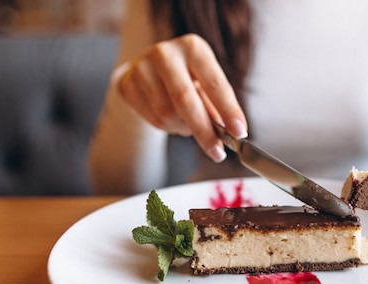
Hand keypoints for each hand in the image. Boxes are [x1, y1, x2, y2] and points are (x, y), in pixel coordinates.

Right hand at [116, 34, 247, 161]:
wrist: (147, 71)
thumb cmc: (187, 78)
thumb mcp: (205, 84)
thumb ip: (216, 107)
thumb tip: (231, 133)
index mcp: (193, 48)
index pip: (214, 83)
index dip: (228, 110)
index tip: (239, 132)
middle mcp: (166, 53)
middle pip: (186, 100)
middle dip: (205, 131)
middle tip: (217, 152)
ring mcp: (142, 68)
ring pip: (168, 114)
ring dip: (184, 128)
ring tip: (188, 122)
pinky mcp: (128, 85)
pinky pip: (154, 120)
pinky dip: (168, 127)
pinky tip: (171, 118)